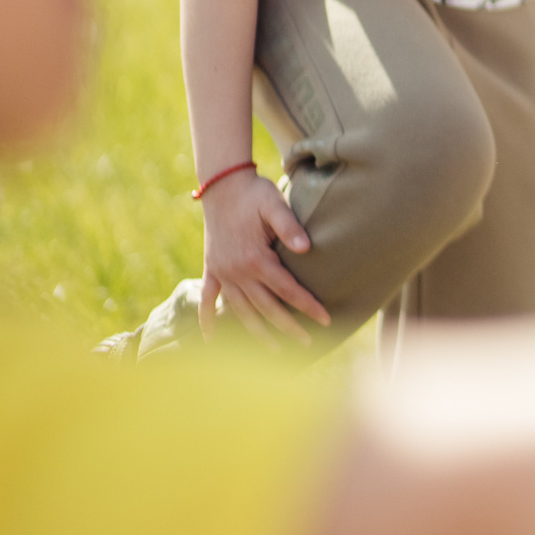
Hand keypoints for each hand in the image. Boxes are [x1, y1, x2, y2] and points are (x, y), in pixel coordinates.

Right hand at [199, 169, 329, 344]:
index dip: (307, 305)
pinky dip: (208, 319)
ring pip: (240, 310)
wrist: (222, 185)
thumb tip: (308, 249)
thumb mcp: (274, 205)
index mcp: (256, 258)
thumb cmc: (255, 194)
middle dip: (288, 327)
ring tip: (272, 349)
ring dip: (256, 331)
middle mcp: (237, 271)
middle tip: (307, 344)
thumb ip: (289, 227)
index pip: (287, 289)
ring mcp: (222, 272)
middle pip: (266, 307)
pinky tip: (211, 338)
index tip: (326, 318)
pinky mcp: (211, 268)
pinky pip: (207, 299)